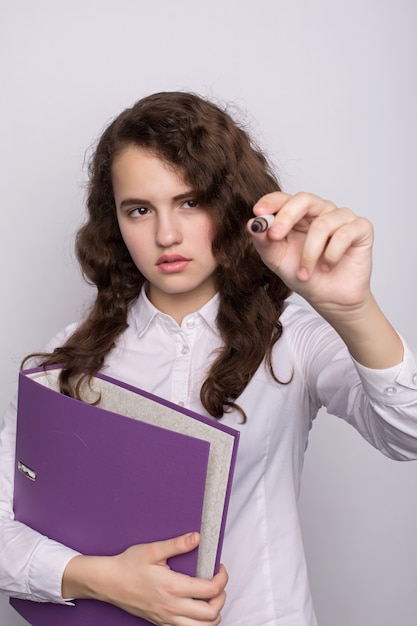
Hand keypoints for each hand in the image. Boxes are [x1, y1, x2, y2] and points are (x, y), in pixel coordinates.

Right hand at [63, 532, 227, 625]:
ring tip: (210, 598)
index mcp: (173, 587)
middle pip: (211, 614)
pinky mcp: (161, 623)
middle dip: (221, 598)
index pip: (210, 590)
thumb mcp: (152, 550)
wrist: (108, 583)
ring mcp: (166, 619)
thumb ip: (177, 544)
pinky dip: (198, 623)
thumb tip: (197, 537)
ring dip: (212, 615)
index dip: (222, 578)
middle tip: (218, 582)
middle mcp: (172, 607)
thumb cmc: (128, 565)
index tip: (219, 567)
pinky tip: (196, 608)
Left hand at [248, 191, 373, 317]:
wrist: (329, 299)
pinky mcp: (361, 228)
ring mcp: (342, 218)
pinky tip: (327, 267)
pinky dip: (331, 255)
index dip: (271, 202)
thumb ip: (264, 242)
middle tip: (275, 235)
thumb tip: (253, 224)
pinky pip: (344, 234)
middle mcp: (321, 211)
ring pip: (322, 224)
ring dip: (309, 253)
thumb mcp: (277, 260)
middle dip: (286, 217)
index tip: (258, 214)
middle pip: (304, 199)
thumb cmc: (305, 276)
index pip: (285, 198)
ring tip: (305, 273)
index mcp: (299, 215)